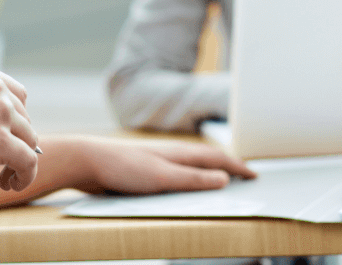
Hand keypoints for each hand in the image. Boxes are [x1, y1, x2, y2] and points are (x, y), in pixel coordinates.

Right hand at [0, 64, 39, 192]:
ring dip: (20, 162)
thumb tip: (10, 131)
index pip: (16, 95)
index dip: (14, 121)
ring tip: (3, 178)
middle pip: (25, 118)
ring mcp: (0, 111)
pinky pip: (29, 162)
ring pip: (30, 140)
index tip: (4, 139)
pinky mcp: (1, 140)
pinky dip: (25, 177)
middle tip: (1, 163)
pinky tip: (8, 185)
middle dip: (16, 142)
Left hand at [73, 138, 255, 194]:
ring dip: (209, 172)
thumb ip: (193, 179)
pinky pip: (177, 174)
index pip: (216, 159)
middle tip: (245, 176)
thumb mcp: (162, 177)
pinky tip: (186, 188)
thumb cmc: (122, 167)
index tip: (254, 174)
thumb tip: (223, 179)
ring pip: (192, 166)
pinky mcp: (146, 170)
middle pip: (207, 160)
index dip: (237, 166)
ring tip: (222, 182)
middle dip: (227, 167)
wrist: (87, 161)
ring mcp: (158, 160)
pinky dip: (191, 179)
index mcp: (179, 153)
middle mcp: (171, 154)